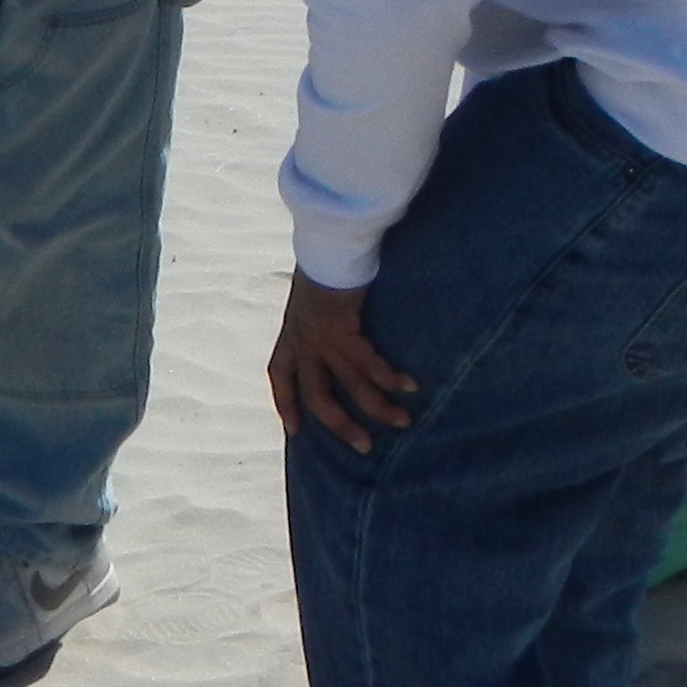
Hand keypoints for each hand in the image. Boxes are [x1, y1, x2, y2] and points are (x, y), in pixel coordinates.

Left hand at [269, 274, 417, 453]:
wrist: (329, 239)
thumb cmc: (328, 260)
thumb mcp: (314, 293)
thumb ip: (322, 316)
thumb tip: (341, 327)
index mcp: (291, 331)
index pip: (279, 374)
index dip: (284, 403)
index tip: (293, 430)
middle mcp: (301, 338)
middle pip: (315, 395)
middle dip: (338, 425)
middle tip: (363, 446)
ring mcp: (318, 335)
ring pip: (347, 384)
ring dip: (375, 406)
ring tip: (401, 422)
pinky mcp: (338, 327)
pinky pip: (366, 362)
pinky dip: (388, 376)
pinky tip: (408, 386)